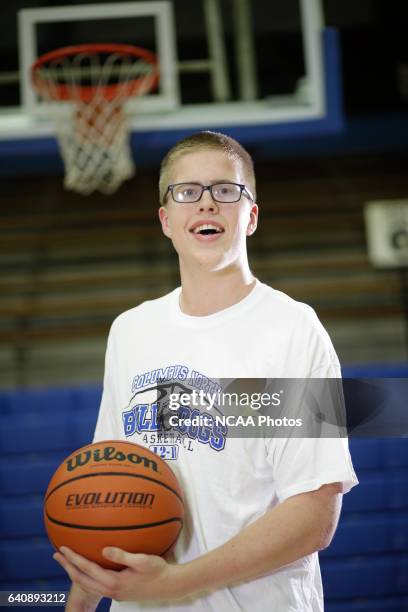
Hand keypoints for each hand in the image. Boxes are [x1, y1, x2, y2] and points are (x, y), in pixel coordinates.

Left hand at [54, 546, 186, 602]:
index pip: (87, 569)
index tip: (62, 548)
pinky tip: (89, 566)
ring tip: (67, 560)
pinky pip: (96, 584)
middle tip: (56, 554)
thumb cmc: (158, 571)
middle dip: (68, 566)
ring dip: (75, 571)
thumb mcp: (142, 561)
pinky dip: (87, 575)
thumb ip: (122, 556)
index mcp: (113, 581)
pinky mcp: (118, 592)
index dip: (73, 559)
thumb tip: (103, 549)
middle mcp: (110, 589)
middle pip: (82, 579)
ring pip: (87, 583)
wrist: (169, 586)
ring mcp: (114, 593)